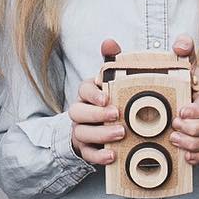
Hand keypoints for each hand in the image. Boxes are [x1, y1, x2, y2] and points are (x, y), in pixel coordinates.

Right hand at [69, 37, 125, 164]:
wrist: (102, 126)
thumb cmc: (111, 99)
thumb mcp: (112, 79)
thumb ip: (111, 60)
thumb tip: (109, 42)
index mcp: (86, 93)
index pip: (82, 89)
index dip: (92, 94)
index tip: (106, 96)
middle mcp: (80, 111)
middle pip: (78, 112)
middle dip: (97, 114)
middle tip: (116, 114)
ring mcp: (81, 131)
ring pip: (82, 133)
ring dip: (100, 134)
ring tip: (120, 134)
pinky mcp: (85, 149)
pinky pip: (87, 154)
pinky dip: (98, 156)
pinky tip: (112, 156)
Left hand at [169, 35, 198, 164]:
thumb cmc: (194, 90)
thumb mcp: (190, 68)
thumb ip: (186, 53)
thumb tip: (181, 43)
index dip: (195, 110)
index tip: (181, 112)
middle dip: (192, 129)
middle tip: (174, 126)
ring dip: (190, 144)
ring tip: (174, 140)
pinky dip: (195, 158)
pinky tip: (184, 157)